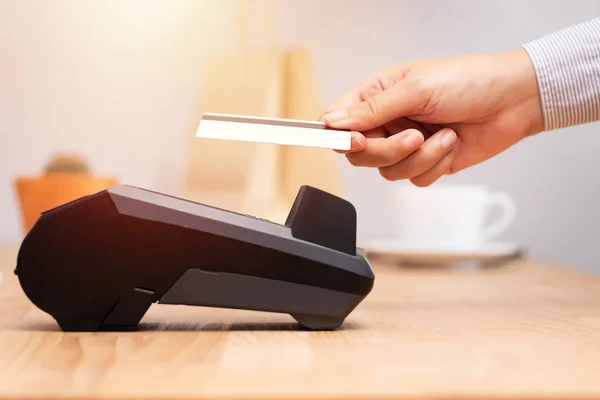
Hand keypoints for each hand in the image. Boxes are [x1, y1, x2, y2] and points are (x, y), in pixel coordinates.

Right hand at [322, 48, 542, 185]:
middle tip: (412, 136)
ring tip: (442, 135)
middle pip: (359, 153)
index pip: (338, 120)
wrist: (514, 101)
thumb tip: (333, 122)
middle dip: (387, 150)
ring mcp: (405, 144)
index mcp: (377, 95)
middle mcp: (387, 120)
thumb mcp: (416, 89)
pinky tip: (451, 143)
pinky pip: (413, 179)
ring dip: (418, 157)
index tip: (357, 140)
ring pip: (387, 170)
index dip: (340, 135)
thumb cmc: (469, 80)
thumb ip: (373, 109)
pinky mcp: (426, 163)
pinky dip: (434, 165)